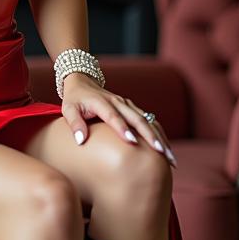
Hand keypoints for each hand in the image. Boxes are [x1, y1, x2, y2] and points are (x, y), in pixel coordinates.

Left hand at [60, 72, 176, 165]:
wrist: (84, 82)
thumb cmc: (75, 99)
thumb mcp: (68, 110)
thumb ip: (74, 124)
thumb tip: (80, 141)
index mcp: (102, 103)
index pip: (114, 116)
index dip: (123, 128)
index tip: (132, 142)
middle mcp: (118, 102)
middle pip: (137, 119)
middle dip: (151, 136)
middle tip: (161, 153)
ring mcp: (127, 104)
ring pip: (147, 121)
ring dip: (160, 138)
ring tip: (170, 157)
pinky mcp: (133, 108)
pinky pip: (149, 121)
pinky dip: (159, 134)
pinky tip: (167, 149)